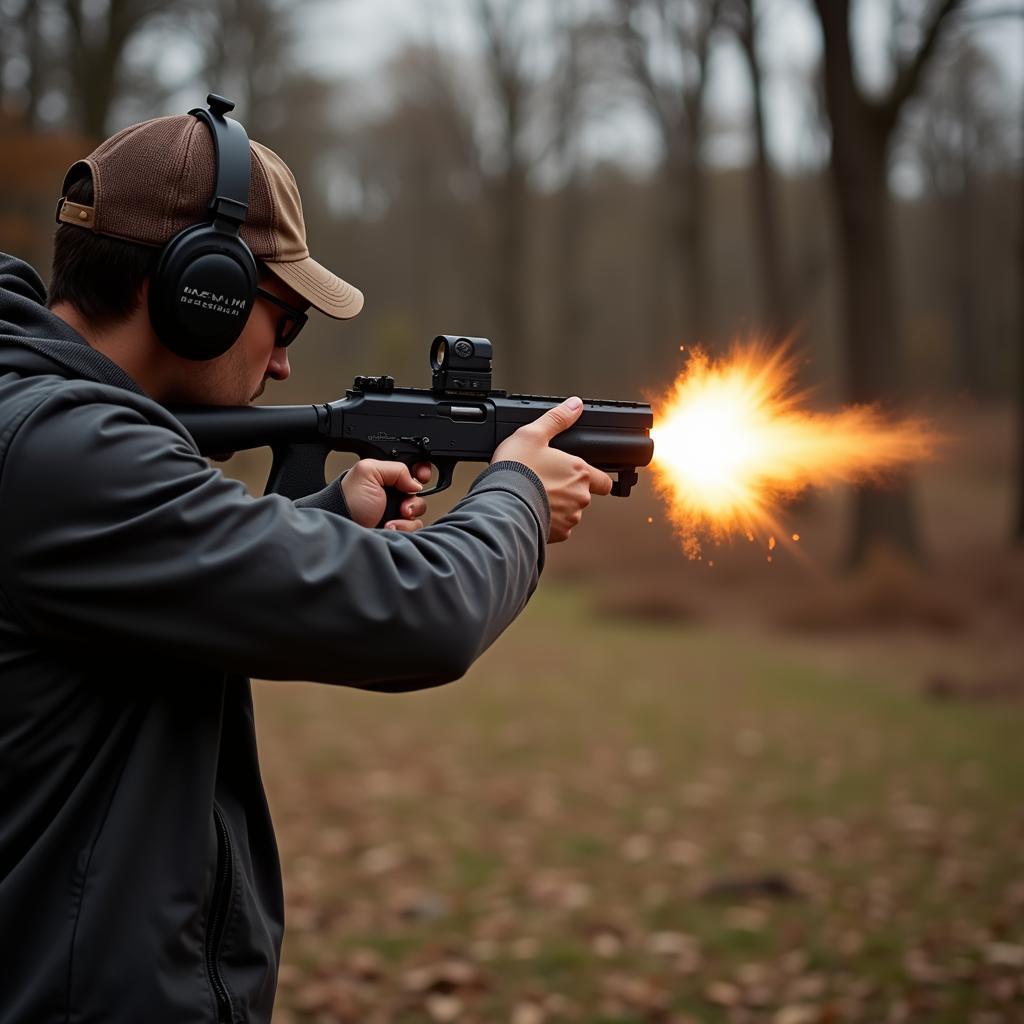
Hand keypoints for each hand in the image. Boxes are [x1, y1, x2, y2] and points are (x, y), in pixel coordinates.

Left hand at [341, 460, 431, 529]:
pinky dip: (403, 528)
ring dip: (408, 516)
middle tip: (403, 506)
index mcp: (387, 476)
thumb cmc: (348, 500)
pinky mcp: (398, 528)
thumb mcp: (368, 471)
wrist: (343, 525)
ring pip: (418, 512)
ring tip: (391, 520)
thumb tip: (415, 483)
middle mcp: (393, 493)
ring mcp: (396, 512)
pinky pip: (414, 528)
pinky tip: (389, 527)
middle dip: (414, 500)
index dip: (421, 472)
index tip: (421, 477)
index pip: (412, 470)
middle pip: (419, 493)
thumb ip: (395, 468)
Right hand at [491, 396, 612, 542]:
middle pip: (584, 495)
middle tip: (547, 481)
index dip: (596, 478)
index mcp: (579, 471)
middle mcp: (580, 496)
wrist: (501, 503)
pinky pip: (559, 528)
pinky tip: (533, 510)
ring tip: (537, 496)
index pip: (604, 481)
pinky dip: (549, 521)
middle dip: (570, 490)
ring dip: (559, 506)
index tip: (584, 477)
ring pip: (571, 512)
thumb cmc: (517, 469)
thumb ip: (557, 419)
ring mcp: (570, 517)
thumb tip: (575, 405)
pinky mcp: (558, 534)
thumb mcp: (533, 434)